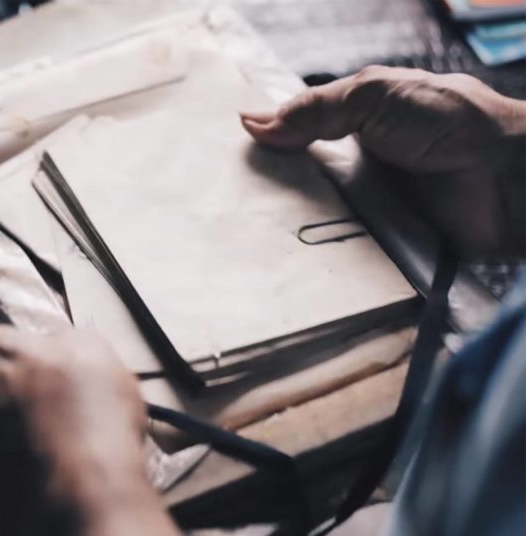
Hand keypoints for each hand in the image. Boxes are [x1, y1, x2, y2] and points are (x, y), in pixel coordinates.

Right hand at [240, 66, 525, 255]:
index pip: (294, 138)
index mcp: (353, 127)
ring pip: (307, 223)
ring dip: (280, 228)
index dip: (262, 146)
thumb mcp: (376, 95)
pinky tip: (275, 262)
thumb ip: (314, 109)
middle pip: (293, 184)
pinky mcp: (376, 250)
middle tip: (218, 202)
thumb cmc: (450, 124)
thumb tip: (251, 123)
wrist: (508, 180)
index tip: (219, 158)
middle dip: (261, 192)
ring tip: (233, 235)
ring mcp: (364, 212)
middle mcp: (355, 170)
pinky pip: (335, 256)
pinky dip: (312, 260)